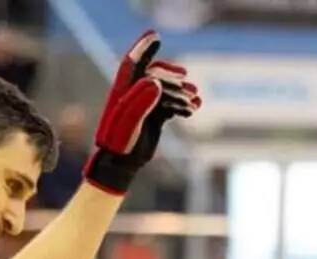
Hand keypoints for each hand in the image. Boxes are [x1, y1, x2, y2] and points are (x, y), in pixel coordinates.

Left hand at [83, 29, 201, 194]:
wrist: (120, 165)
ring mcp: (144, 105)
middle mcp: (133, 95)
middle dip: (172, 76)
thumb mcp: (128, 122)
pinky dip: (182, 105)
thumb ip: (140, 100)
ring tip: (196, 98)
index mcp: (123, 91)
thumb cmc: (119, 143)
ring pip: (166, 91)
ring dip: (181, 92)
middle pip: (155, 75)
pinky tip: (193, 109)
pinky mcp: (153, 117)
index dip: (143, 47)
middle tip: (185, 80)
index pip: (134, 63)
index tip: (154, 35)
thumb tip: (155, 81)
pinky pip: (170, 105)